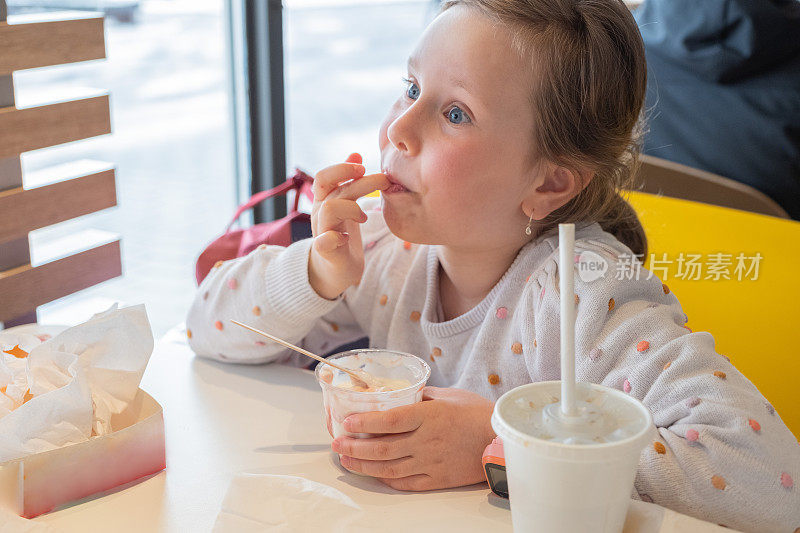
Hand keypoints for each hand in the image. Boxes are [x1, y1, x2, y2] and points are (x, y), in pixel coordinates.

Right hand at [308, 153, 389, 299]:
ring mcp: (321, 232)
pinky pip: (323, 241)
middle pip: (332, 189)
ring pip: (329, 209)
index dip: (342, 168)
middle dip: (359, 182)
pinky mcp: (326, 251)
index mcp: (324, 201)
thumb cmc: (342, 234)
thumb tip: (355, 154)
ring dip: (352, 207)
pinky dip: (333, 237)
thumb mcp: (346, 204)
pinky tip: (346, 237)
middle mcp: (319, 213)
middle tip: (385, 180)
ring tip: (366, 216)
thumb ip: (348, 182)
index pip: (324, 176)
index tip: (363, 167)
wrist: (334, 270)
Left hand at [331, 387, 495, 490]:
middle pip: (382, 447)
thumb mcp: (448, 395)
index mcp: (429, 416)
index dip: (364, 422)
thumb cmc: (477, 413)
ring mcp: (431, 462)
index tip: (346, 422)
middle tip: (336, 443)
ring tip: (346, 460)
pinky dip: (386, 479)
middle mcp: (427, 440)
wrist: (502, 440)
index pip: (389, 420)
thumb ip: (421, 396)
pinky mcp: (437, 479)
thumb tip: (399, 393)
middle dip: (354, 446)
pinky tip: (373, 473)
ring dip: (363, 465)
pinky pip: (406, 483)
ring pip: (389, 468)